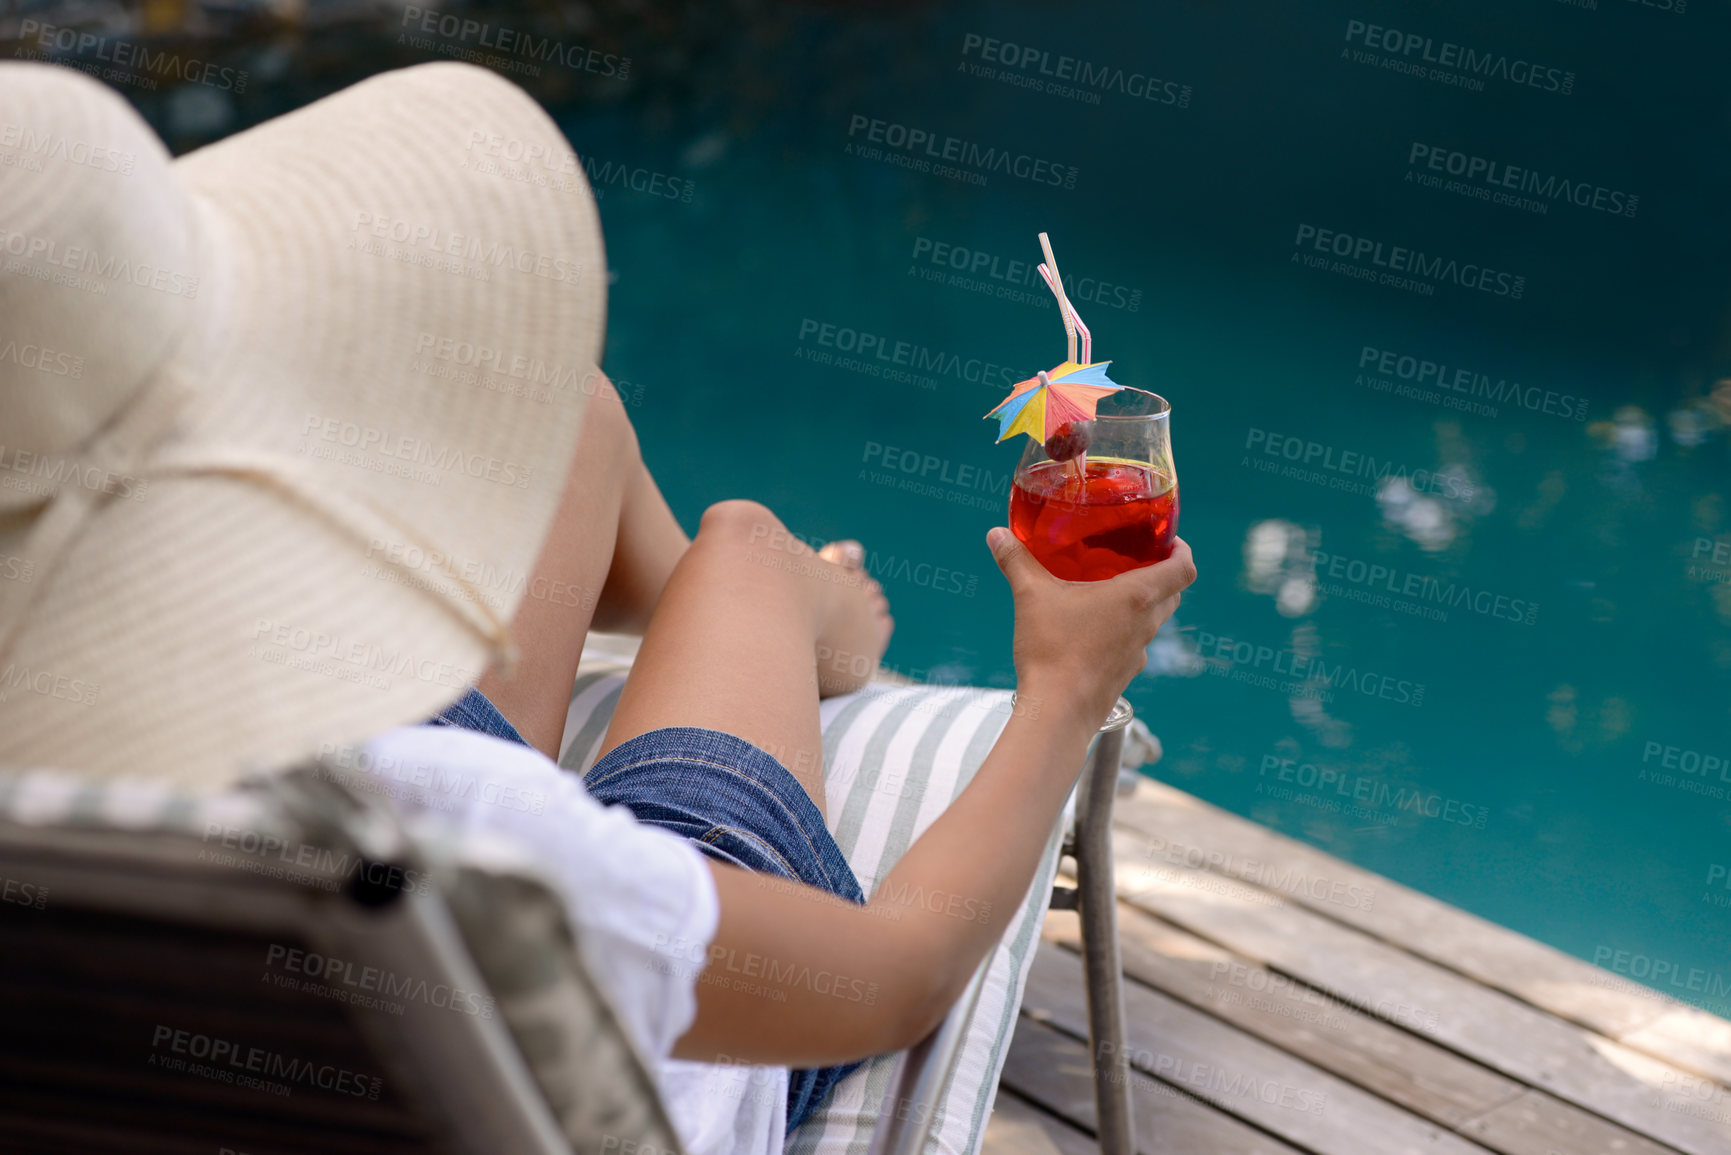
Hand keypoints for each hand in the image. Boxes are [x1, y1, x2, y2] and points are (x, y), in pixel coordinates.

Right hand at [986, 528, 1196, 727]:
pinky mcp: (1126, 672)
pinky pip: (1135, 643)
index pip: (1184, 568)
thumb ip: (1016, 561)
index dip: (1182, 549)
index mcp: (1137, 596)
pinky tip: (1094, 628)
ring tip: (1110, 590)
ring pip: (1155, 619)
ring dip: (1142, 602)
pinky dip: (1125, 629)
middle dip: (1161, 572)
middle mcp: (1146, 623)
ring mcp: (1139, 651)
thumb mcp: (1031, 596)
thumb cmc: (1052, 651)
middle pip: (1173, 592)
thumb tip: (997, 534)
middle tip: (1135, 558)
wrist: (1057, 712)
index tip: (1167, 539)